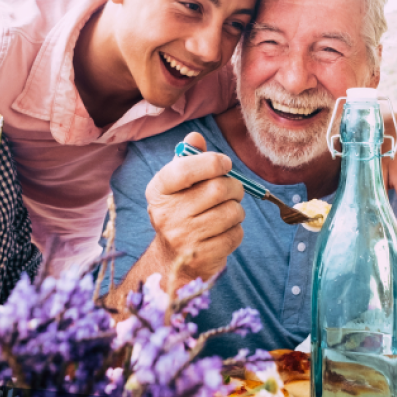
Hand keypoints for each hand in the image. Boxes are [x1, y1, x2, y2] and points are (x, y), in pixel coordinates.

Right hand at [145, 132, 244, 282]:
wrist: (172, 259)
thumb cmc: (181, 211)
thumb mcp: (178, 185)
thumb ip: (188, 159)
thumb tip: (195, 136)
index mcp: (158, 190)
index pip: (185, 168)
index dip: (212, 162)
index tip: (225, 164)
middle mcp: (166, 214)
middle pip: (217, 189)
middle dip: (234, 187)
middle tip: (233, 190)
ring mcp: (183, 237)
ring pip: (232, 212)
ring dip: (237, 209)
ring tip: (227, 211)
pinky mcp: (201, 256)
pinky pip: (236, 234)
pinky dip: (237, 229)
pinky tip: (224, 231)